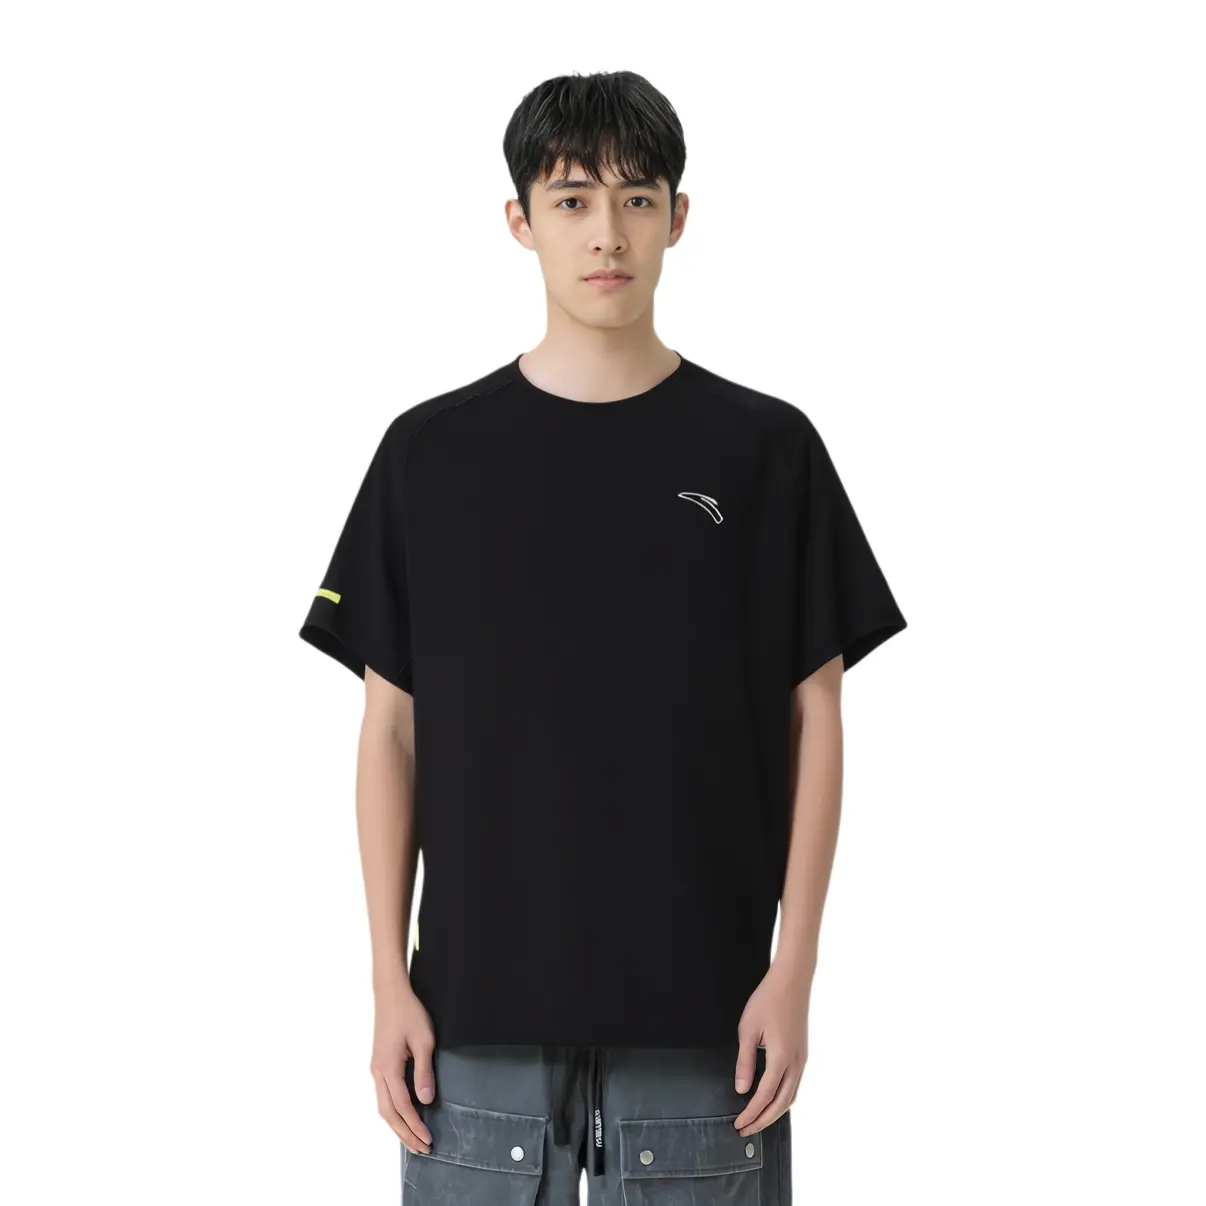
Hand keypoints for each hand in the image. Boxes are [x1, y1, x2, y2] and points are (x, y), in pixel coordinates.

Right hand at [370, 979, 435, 1154]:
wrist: (390, 994)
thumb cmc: (409, 1013)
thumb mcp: (424, 1041)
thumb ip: (424, 1072)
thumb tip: (426, 1101)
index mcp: (388, 1069)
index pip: (402, 1107)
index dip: (415, 1126)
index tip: (428, 1140)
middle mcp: (378, 1073)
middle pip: (388, 1114)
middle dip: (404, 1134)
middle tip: (421, 1149)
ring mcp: (376, 1069)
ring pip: (383, 1107)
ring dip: (397, 1126)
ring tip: (413, 1140)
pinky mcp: (378, 1065)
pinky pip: (383, 1096)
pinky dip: (393, 1112)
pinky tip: (403, 1116)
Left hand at [732, 959, 810, 1135]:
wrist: (792, 980)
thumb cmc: (768, 1000)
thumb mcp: (748, 1030)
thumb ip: (745, 1062)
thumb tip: (742, 1089)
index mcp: (781, 1059)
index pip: (764, 1096)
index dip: (751, 1113)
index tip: (739, 1124)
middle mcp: (796, 1064)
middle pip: (781, 1104)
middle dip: (763, 1120)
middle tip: (746, 1130)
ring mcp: (802, 1059)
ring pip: (791, 1097)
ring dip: (775, 1112)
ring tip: (758, 1120)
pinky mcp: (803, 1053)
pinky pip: (795, 1085)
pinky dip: (783, 1099)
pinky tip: (772, 1099)